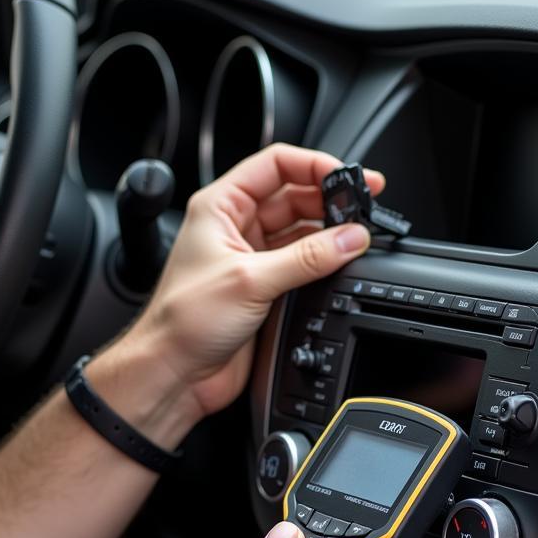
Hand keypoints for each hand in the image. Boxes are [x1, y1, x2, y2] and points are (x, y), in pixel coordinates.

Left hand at [125, 144, 384, 419]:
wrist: (174, 373)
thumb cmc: (183, 322)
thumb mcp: (250, 281)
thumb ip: (307, 258)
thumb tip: (350, 238)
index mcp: (220, 207)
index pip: (275, 164)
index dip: (315, 165)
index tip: (349, 177)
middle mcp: (235, 227)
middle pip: (294, 196)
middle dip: (329, 201)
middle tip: (363, 210)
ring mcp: (251, 258)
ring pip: (301, 231)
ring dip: (329, 234)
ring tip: (356, 239)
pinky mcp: (264, 288)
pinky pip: (302, 265)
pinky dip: (324, 263)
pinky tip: (341, 264)